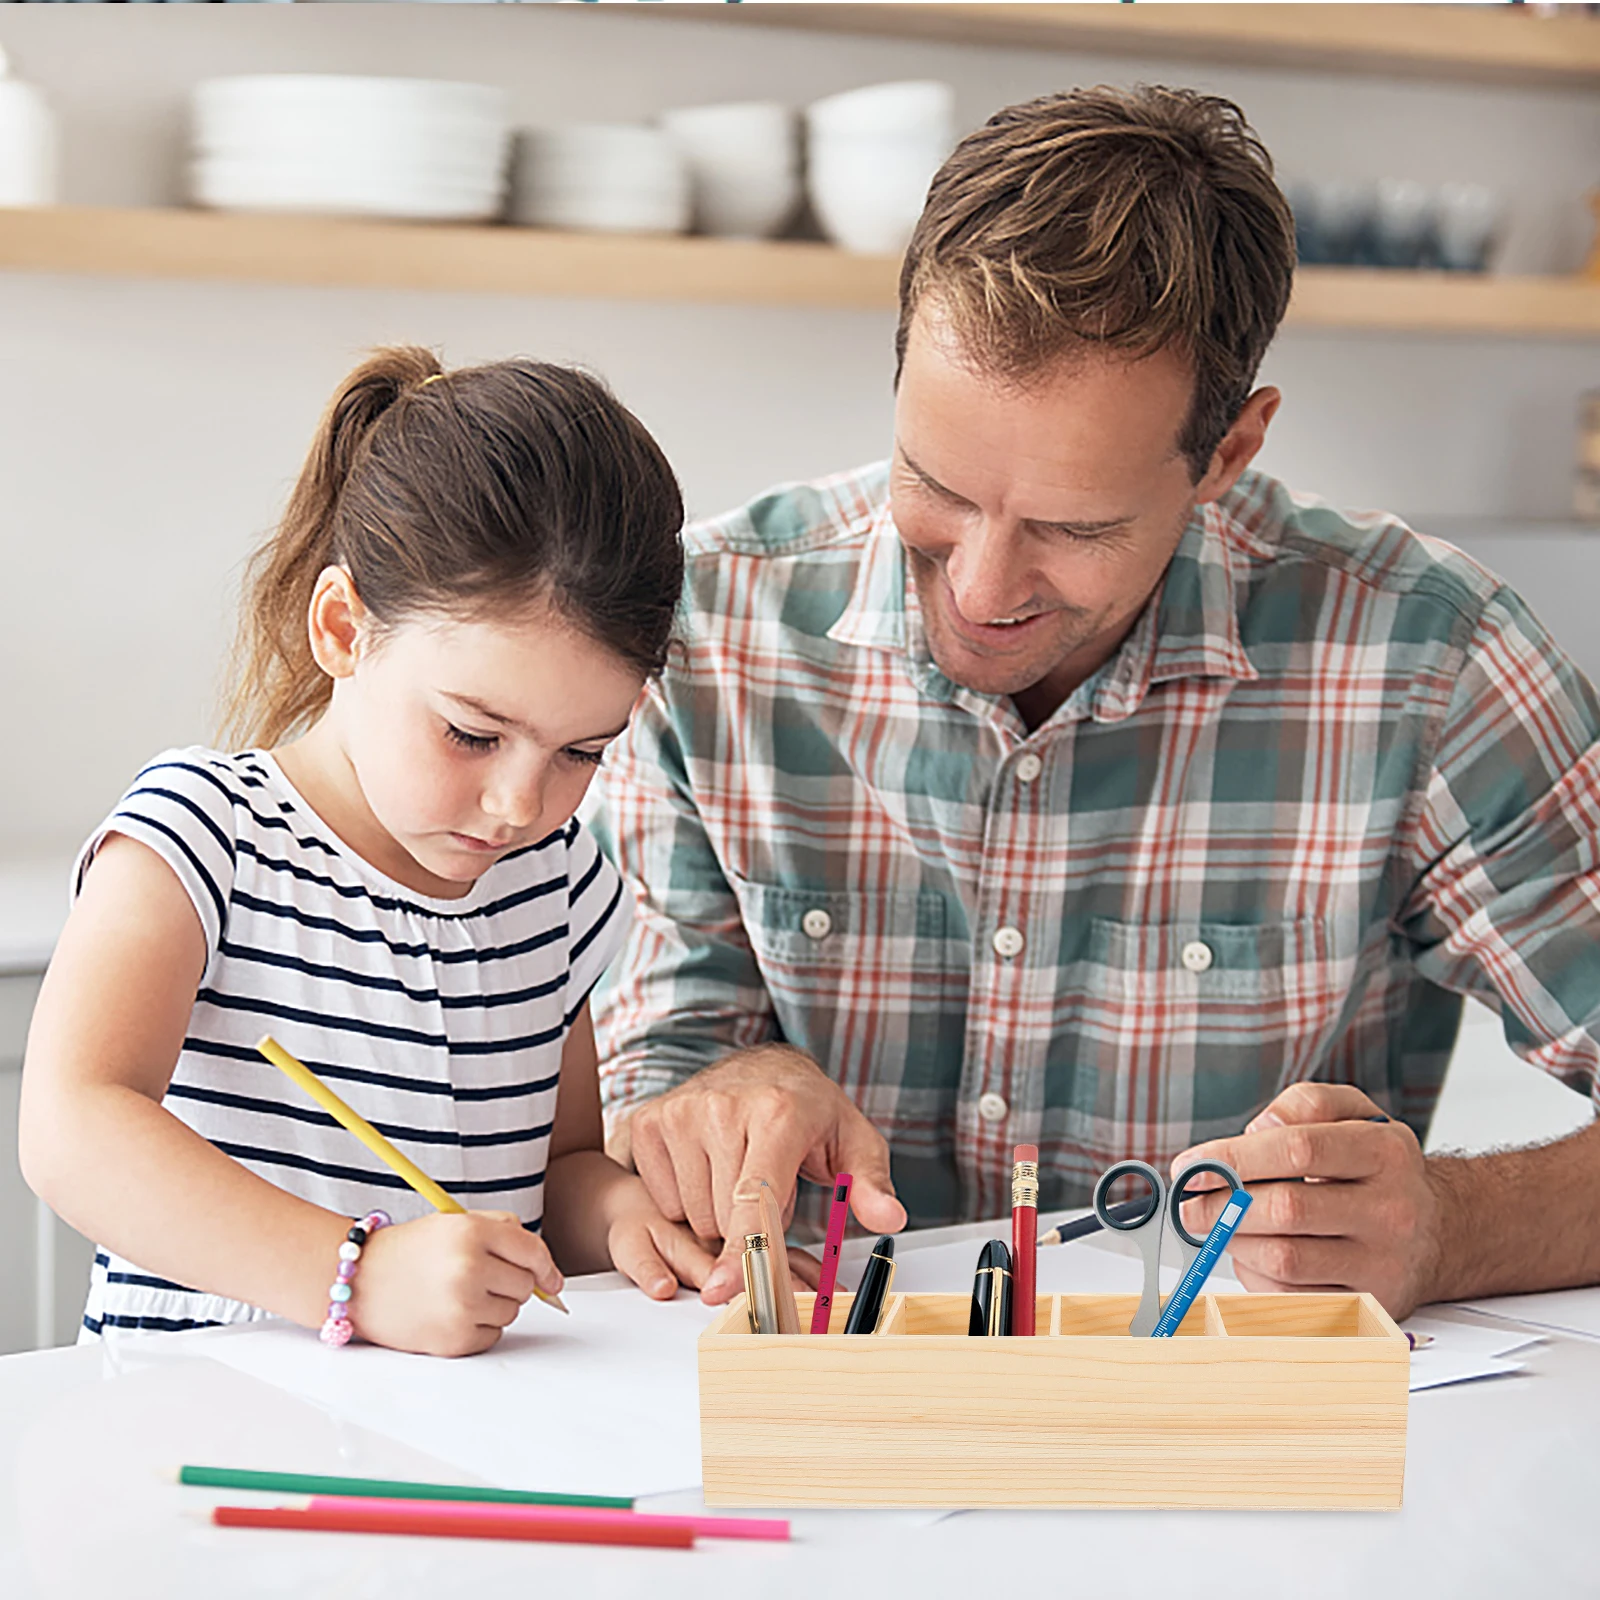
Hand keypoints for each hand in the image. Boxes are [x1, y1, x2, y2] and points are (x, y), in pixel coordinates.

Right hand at [352, 1210, 562, 1356]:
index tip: (552, 1280)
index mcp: (472, 1232)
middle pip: (526, 1285)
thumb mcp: (455, 1222)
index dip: (547, 1267)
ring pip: (512, 1311)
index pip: (533, 1252)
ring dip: (495, 1305)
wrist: (358, 1281)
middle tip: (481, 1277)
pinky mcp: (453, 1340)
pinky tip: (451, 1313)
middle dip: (513, 1282)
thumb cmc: (409, 1251)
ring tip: (459, 1293)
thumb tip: (546, 1269)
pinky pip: (493, 1335)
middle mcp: (469, 1268)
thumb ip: (503, 1231)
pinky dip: (480, 1327)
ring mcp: (461, 1307)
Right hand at [619, 1045, 905, 1303]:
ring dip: (719, 1214)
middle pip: (725, 1218)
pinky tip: (709, 1167)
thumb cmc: (808, 1110)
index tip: (725, 1287)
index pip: (756, 1195)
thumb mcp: (853, 1143)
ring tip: (741, 1175)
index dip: (743, 1247)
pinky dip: (688, 1198)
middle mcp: (722, 1106)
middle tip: (772, 1188)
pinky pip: (665, 1200)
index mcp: (777, 1113)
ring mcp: (680, 1112)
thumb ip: (870, 1184)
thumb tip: (889, 1216)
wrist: (761, 1066)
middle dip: (751, 1226)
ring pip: (693, 1214)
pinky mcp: (650, 1121)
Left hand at [1171, 1083, 1445, 1319]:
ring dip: (1234, 1242)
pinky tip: (1251, 1254)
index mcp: (1384, 1152)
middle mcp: (1391, 1210)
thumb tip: (1258, 1128)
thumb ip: (1304, 1104)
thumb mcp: (1353, 1113)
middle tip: (1187, 1206)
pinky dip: (1258, 1276)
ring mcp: (1384, 1263)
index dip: (1234, 1158)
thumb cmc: (1377, 1167)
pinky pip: (1295, 1298)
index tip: (1190, 1166)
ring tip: (1217, 1227)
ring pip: (1286, 1258)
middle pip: (1287, 1208)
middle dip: (1221, 1206)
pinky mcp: (1371, 1304)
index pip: (1297, 1149)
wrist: (1440, 1229)